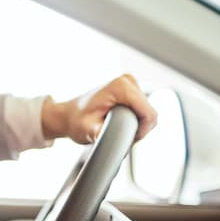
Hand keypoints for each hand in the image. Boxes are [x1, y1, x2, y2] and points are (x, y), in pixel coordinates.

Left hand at [41, 74, 157, 143]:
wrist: (69, 115)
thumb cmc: (76, 121)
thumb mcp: (87, 130)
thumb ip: (102, 133)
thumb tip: (113, 139)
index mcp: (120, 87)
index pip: (148, 114)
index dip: (141, 131)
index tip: (126, 138)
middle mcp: (128, 81)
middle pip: (149, 114)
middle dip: (138, 129)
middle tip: (117, 134)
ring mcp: (131, 84)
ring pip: (148, 113)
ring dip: (137, 125)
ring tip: (116, 128)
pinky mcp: (132, 90)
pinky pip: (143, 111)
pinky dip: (135, 121)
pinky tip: (119, 123)